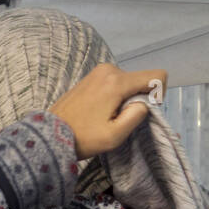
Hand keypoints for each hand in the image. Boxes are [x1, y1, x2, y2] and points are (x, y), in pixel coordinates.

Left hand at [49, 64, 164, 158]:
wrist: (49, 135)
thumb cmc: (82, 138)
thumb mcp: (114, 135)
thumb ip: (136, 115)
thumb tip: (144, 102)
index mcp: (117, 81)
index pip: (157, 76)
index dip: (158, 94)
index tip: (141, 111)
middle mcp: (109, 69)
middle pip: (140, 80)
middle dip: (137, 98)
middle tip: (117, 119)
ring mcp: (98, 71)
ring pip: (127, 82)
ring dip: (124, 98)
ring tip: (105, 117)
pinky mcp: (90, 77)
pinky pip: (114, 83)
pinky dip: (113, 96)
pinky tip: (98, 112)